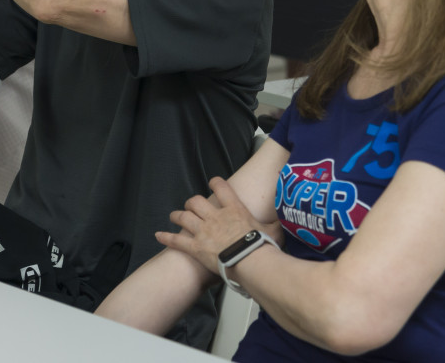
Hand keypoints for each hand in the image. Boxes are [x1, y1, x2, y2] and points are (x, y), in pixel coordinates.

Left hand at [155, 178, 281, 275]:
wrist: (249, 261)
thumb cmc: (261, 247)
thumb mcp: (274, 230)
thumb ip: (276, 223)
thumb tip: (285, 219)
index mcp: (234, 209)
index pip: (222, 188)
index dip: (216, 182)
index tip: (213, 181)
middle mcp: (215, 217)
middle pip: (196, 201)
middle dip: (191, 202)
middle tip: (191, 205)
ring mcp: (203, 231)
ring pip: (184, 217)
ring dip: (177, 215)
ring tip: (174, 215)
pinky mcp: (195, 247)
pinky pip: (176, 240)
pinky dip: (166, 237)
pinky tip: (159, 235)